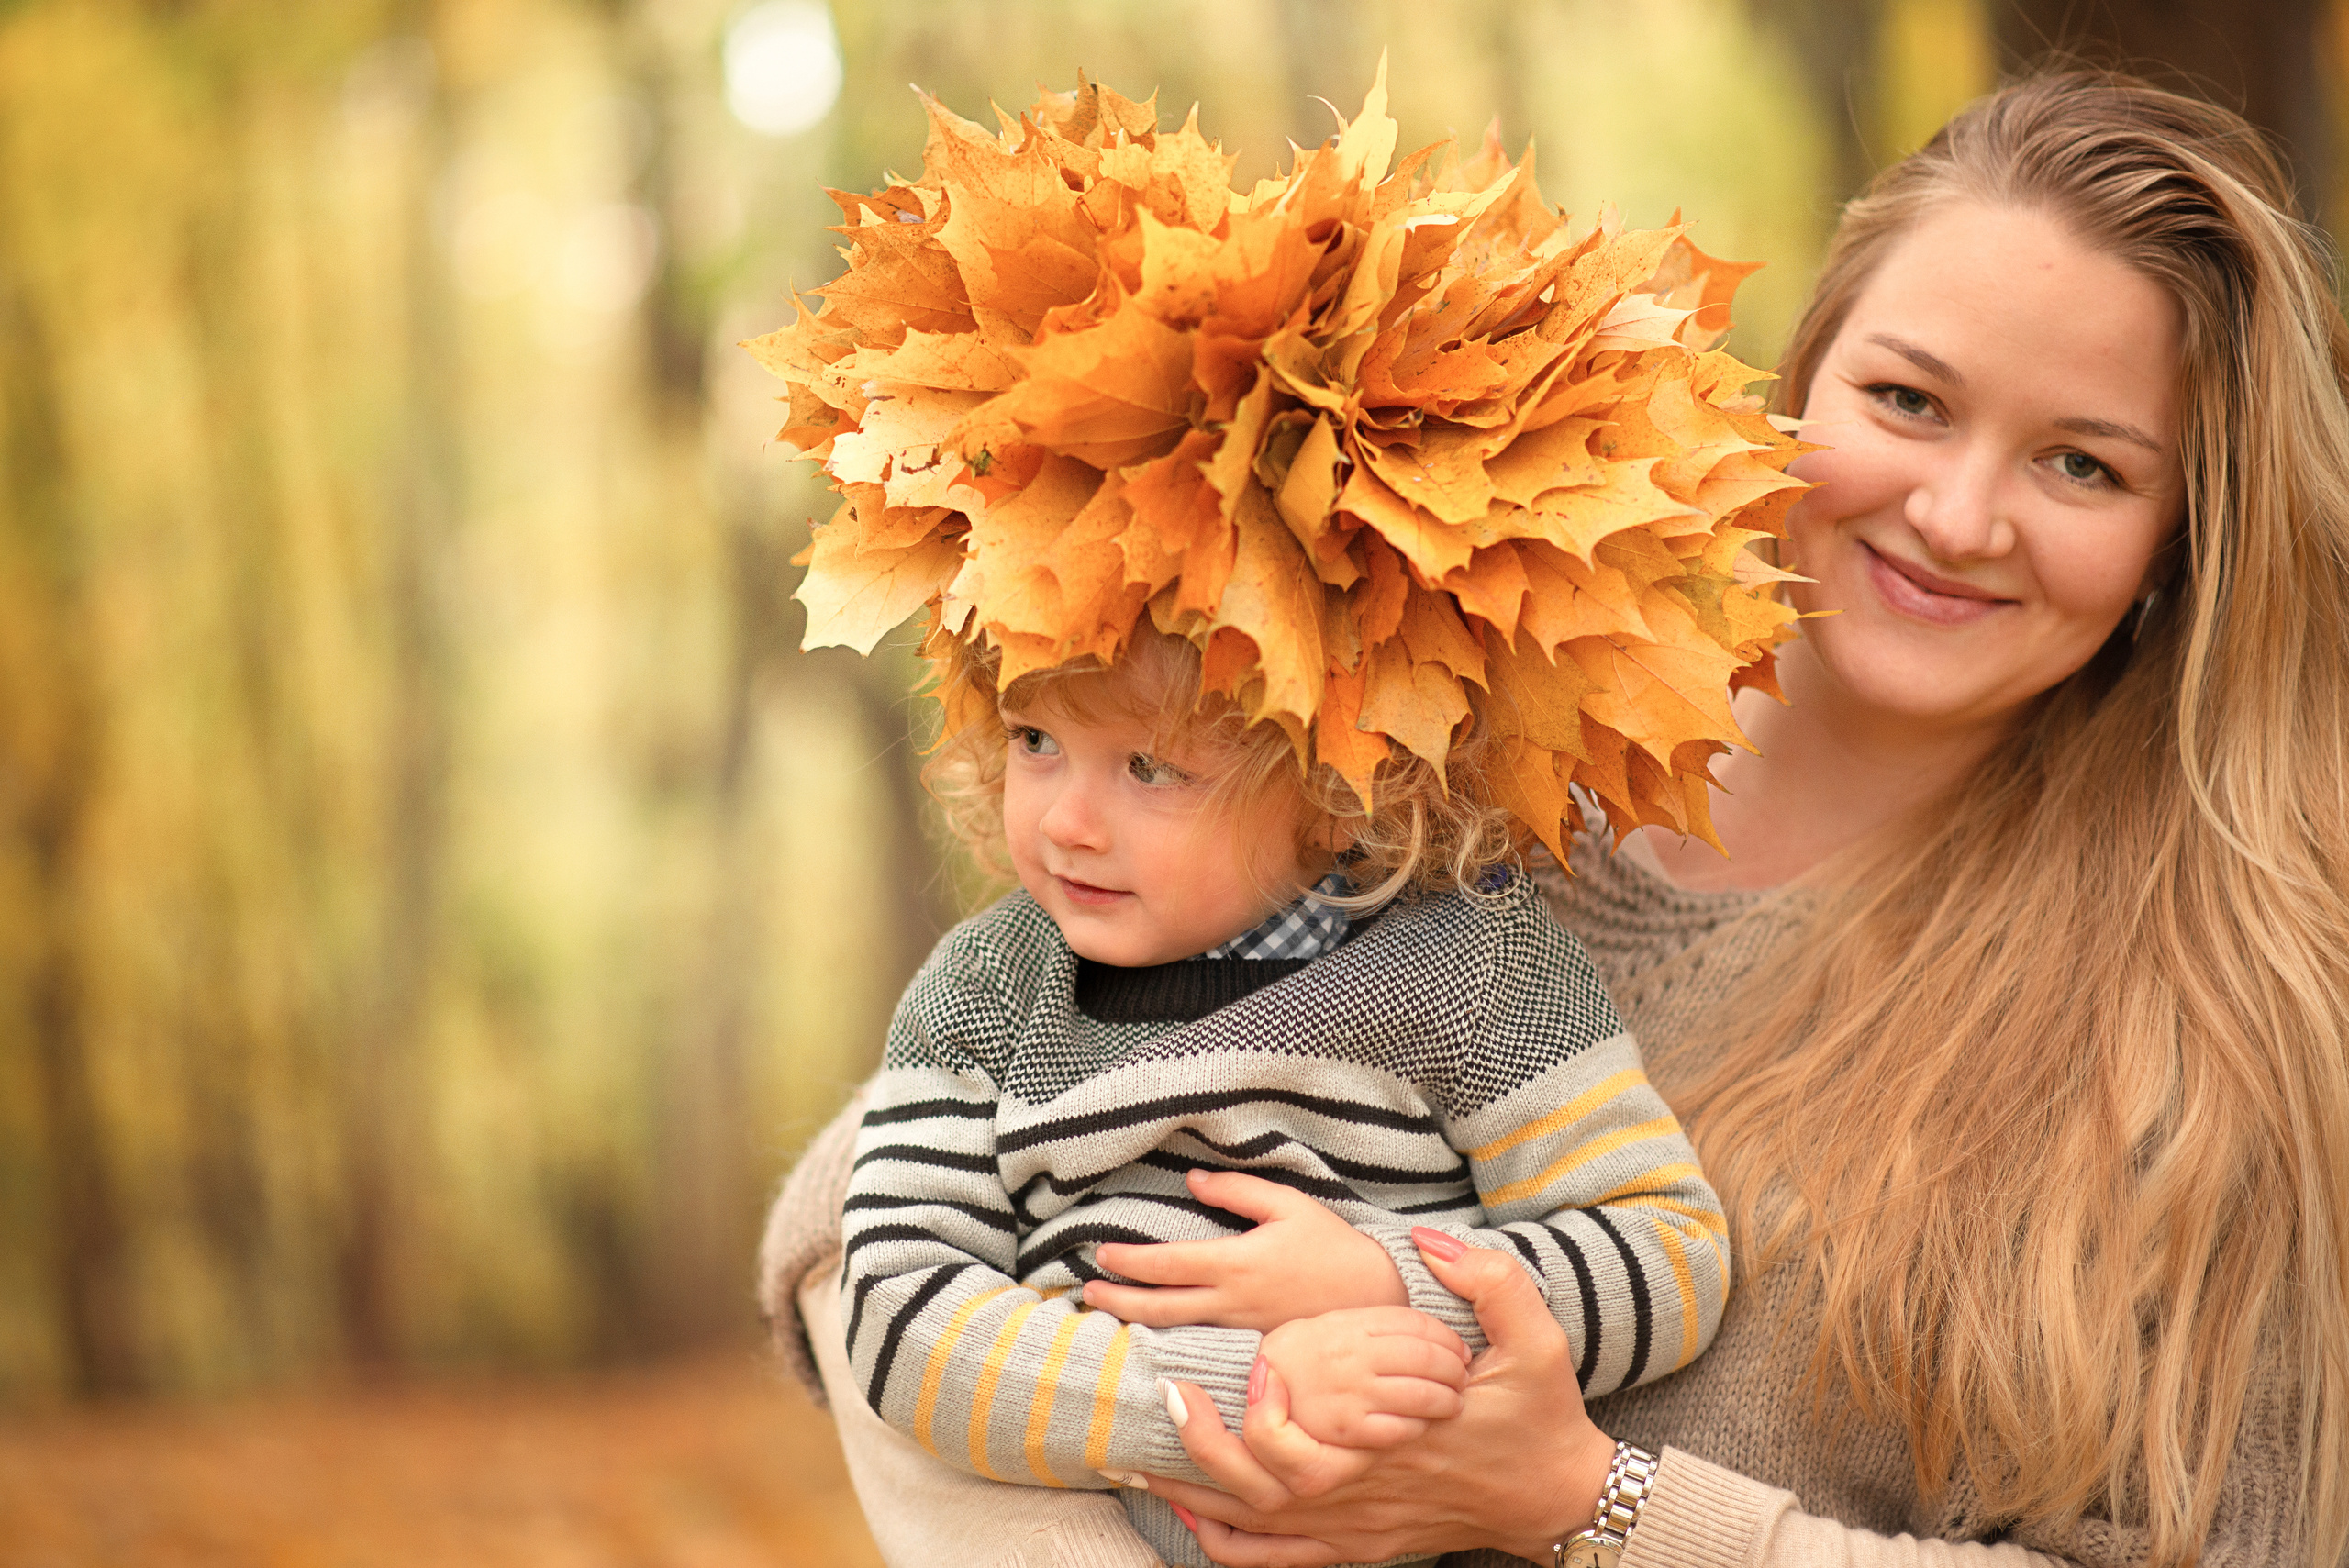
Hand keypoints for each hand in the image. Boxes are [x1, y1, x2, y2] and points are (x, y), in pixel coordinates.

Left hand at [1084, 1169, 1408, 1330]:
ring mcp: (1241, 1332)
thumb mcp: (1288, 1205)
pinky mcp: (1252, 1348)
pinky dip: (1169, 1342)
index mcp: (1236, 1264)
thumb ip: (1236, 1192)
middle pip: (1158, 1308)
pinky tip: (1153, 1338)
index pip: (1166, 1265)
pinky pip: (1201, 1347)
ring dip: (1136, 1325)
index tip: (1100, 1254)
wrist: (1376, 1299)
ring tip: (1107, 1316)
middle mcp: (1231, 1304)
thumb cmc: (1332, 1247)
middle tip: (1085, 1295)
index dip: (1128, 1262)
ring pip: (1175, 1333)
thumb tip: (1191, 1181)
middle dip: (1117, 1302)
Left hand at [1140, 1230, 1617, 1565]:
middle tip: (1169, 1394)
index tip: (1255, 1360)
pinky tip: (1193, 1515)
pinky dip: (1226, 1543)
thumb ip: (1489, 1282)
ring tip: (1142, 1460)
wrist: (1557, 1496)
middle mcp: (1361, 1493)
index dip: (1260, 1409)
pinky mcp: (1358, 1548)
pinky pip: (1274, 1561)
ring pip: (1253, 1529)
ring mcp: (1355, 1528)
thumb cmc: (1538, 1417)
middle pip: (1255, 1491)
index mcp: (1389, 1443)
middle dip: (1199, 1447)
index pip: (1296, 1445)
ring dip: (1193, 1495)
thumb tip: (1432, 1238)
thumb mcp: (1535, 1341)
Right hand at [1258, 1308, 1471, 1447]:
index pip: (1417, 1323)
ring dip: (1446, 1398)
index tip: (1458, 1345)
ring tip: (1453, 1400)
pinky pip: (1399, 1427)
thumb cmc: (1293, 1359)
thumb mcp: (1327, 1324)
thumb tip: (1419, 1318)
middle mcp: (1351, 1354)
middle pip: (1425, 1355)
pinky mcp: (1344, 1429)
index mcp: (1349, 1322)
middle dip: (1454, 1366)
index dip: (1446, 1335)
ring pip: (1420, 1393)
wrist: (1240, 1390)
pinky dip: (1419, 1425)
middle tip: (1463, 1373)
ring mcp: (1349, 1392)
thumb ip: (1369, 1322)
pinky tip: (1422, 1424)